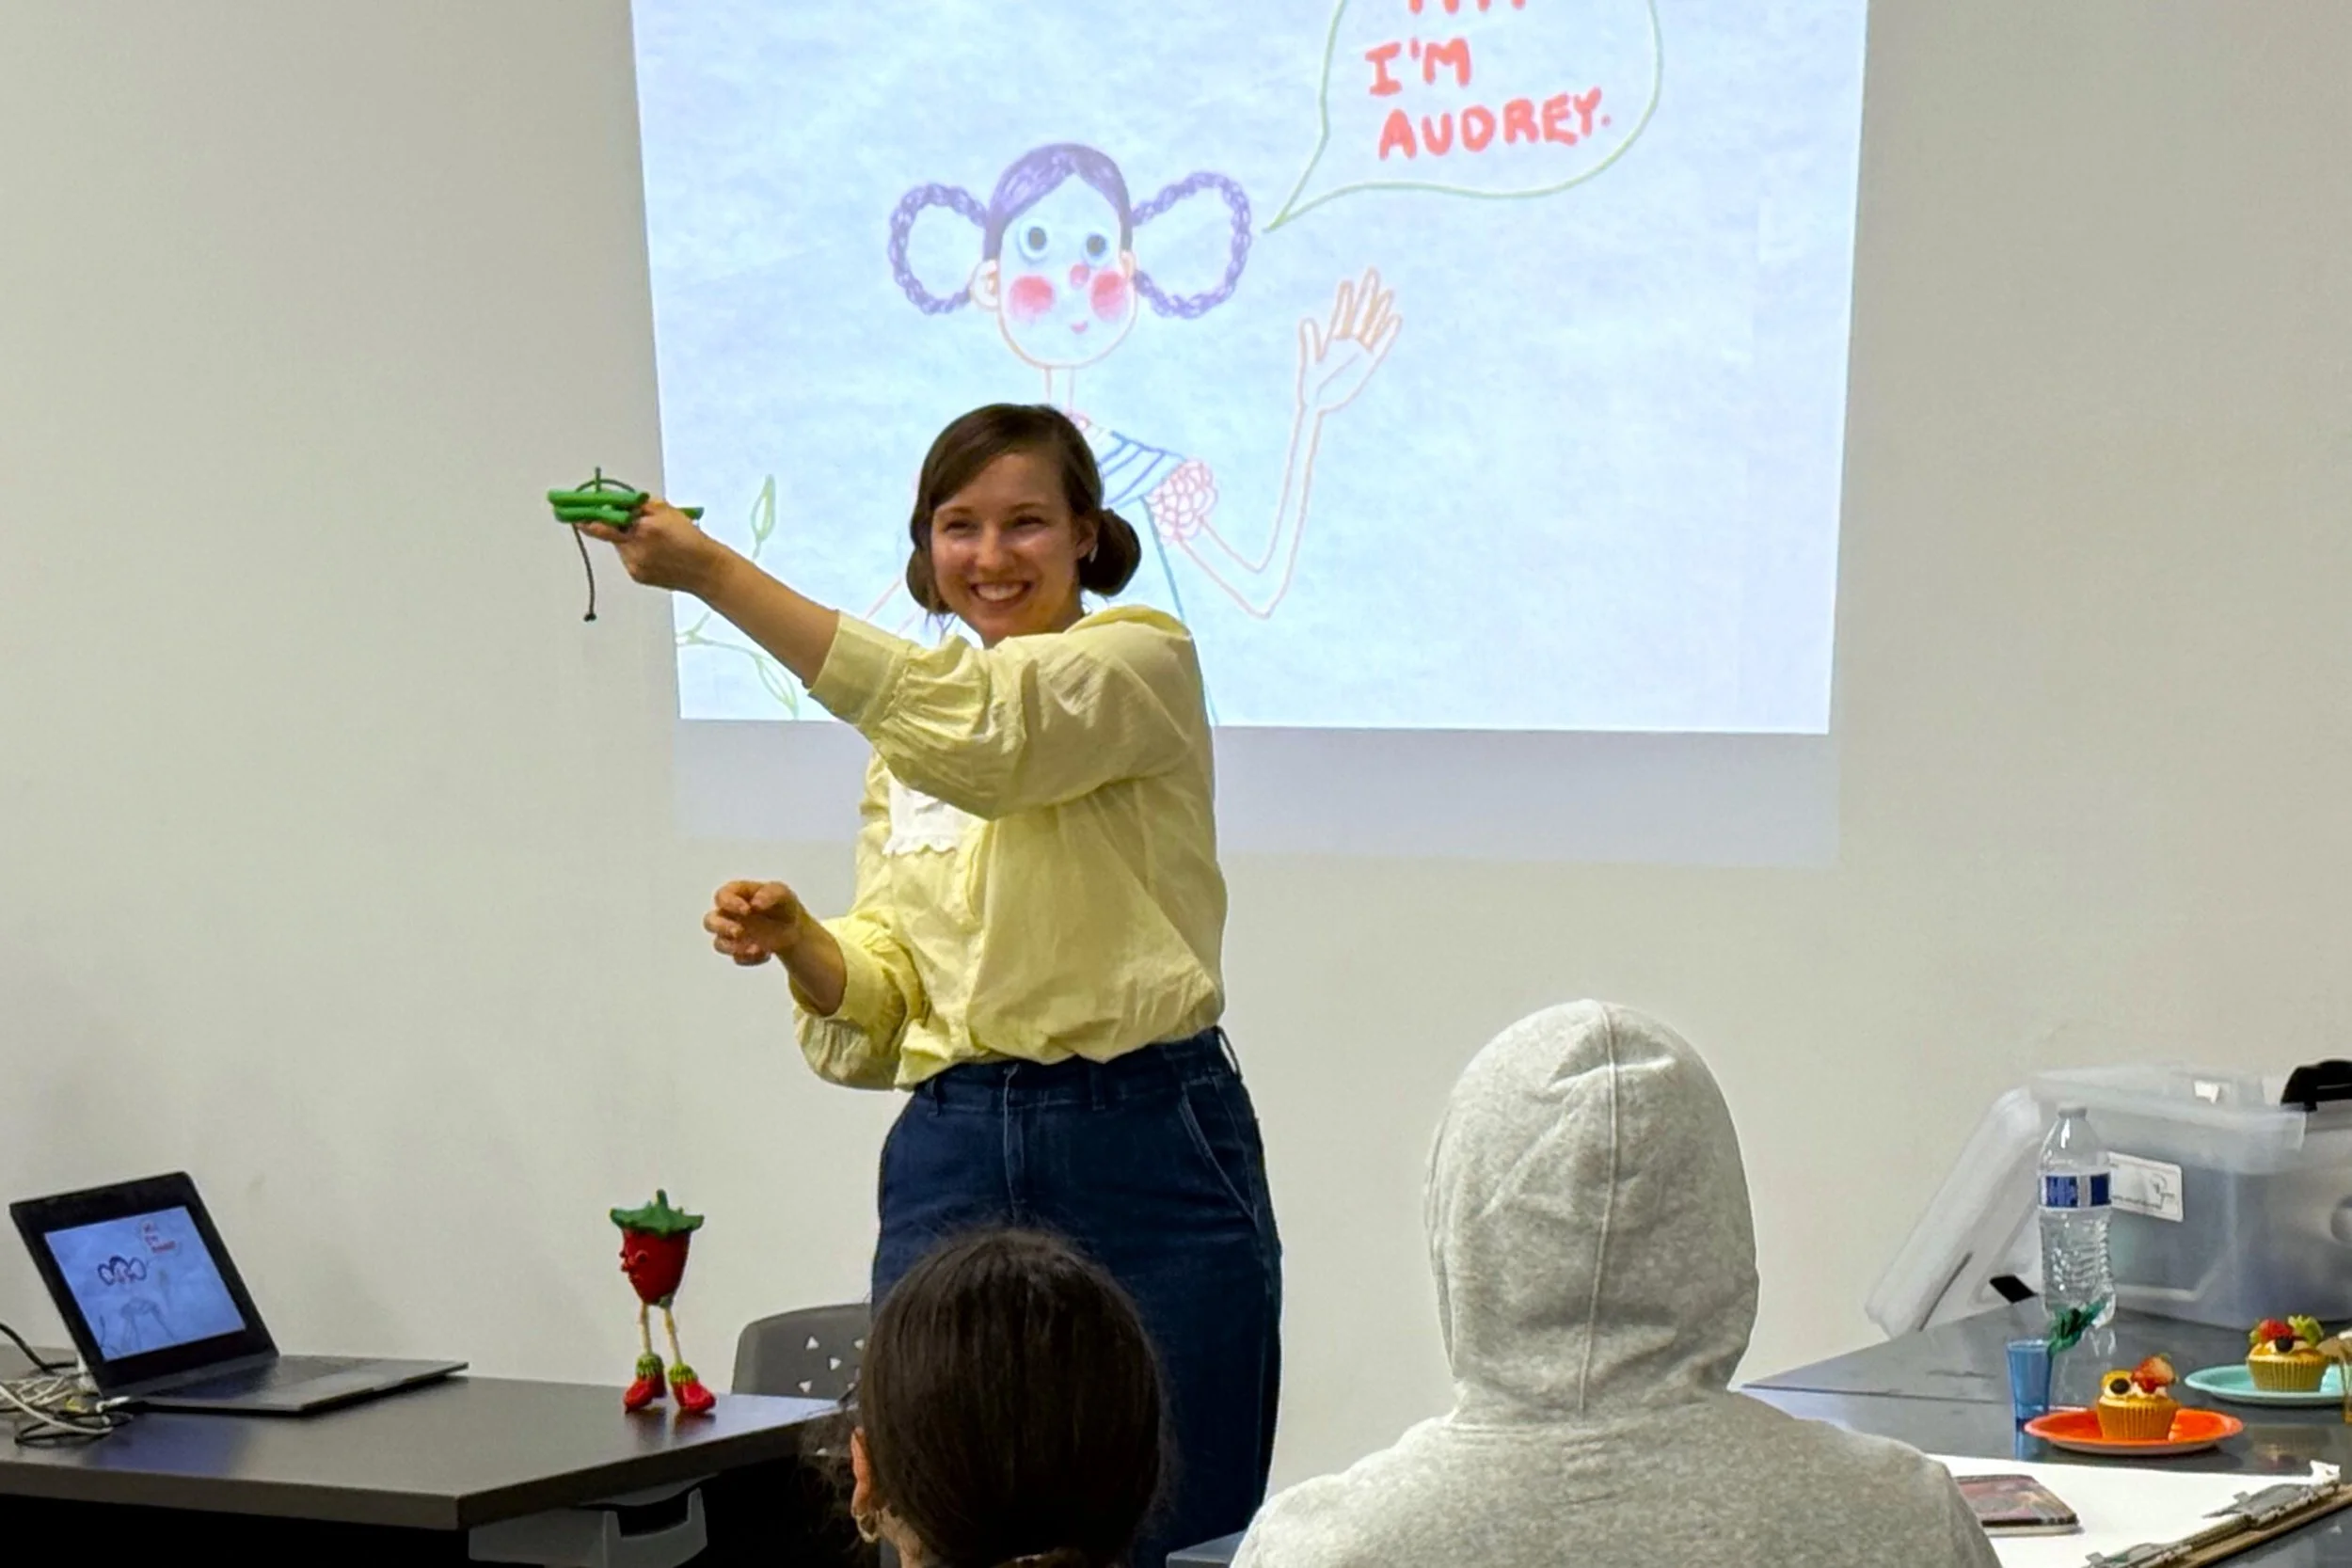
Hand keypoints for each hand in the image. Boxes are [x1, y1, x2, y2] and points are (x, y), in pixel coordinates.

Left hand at [579, 501, 730, 595]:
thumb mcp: (667, 511)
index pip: (606, 521)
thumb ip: (638, 505)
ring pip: (619, 546)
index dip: (586, 515)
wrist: (706, 570)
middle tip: (613, 519)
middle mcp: (635, 549)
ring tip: (654, 541)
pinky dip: (635, 552)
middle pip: (609, 533)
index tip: (569, 511)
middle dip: (611, 525)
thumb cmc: (689, 537)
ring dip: (626, 539)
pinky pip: (627, 558)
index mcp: (644, 529)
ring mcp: (634, 565)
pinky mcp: (637, 576)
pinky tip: (656, 554)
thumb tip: (614, 500)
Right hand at [704, 879, 807, 965]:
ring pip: (718, 943)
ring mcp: (732, 935)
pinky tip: (765, 954)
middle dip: (722, 928)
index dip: (729, 903)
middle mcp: (728, 915)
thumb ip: (770, 893)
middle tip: (739, 932)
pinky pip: (737, 958)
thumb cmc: (782, 904)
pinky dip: (749, 958)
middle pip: (710, 921)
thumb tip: (756, 903)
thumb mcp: (782, 893)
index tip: (747, 910)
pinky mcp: (740, 951)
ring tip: (755, 948)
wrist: (794, 927)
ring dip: (733, 947)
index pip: (721, 896)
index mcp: (736, 895)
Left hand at [1295, 267, 1401, 416]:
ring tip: (1389, 291)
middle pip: (1359, 314)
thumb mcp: (1309, 364)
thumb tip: (1307, 320)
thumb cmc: (1310, 386)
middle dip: (1366, 295)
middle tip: (1372, 273)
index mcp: (1332, 341)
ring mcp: (1359, 352)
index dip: (1344, 299)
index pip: (1340, 314)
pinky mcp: (1367, 365)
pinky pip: (1380, 346)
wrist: (1319, 405)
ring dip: (1380, 310)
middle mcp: (1348, 343)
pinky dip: (1388, 334)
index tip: (1347, 281)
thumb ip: (1310, 343)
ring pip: (1372, 326)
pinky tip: (1396, 319)